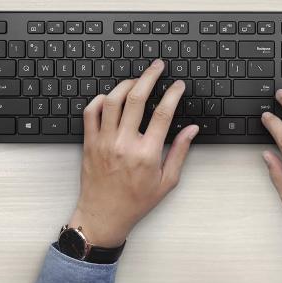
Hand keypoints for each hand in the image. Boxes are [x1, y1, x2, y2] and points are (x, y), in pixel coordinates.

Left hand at [69, 59, 198, 247]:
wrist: (103, 216)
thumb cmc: (136, 201)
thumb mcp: (167, 181)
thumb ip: (179, 152)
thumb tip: (191, 130)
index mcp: (147, 153)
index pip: (163, 114)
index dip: (173, 94)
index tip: (178, 85)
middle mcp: (124, 144)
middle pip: (136, 99)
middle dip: (149, 77)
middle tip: (157, 66)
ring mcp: (104, 142)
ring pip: (112, 101)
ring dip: (125, 84)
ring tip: (136, 79)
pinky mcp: (90, 143)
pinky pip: (90, 113)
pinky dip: (100, 100)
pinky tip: (111, 97)